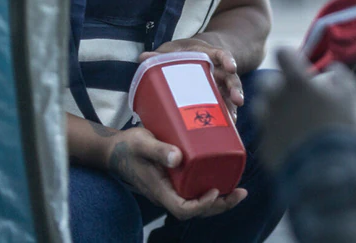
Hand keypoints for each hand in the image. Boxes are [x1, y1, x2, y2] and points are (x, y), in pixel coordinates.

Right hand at [104, 126, 246, 218]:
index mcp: (159, 190)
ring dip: (219, 200)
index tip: (215, 191)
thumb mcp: (142, 143)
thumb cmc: (128, 146)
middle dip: (220, 205)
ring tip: (238, 190)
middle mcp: (166, 194)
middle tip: (241, 192)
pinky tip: (223, 178)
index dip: (201, 205)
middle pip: (195, 211)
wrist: (114, 149)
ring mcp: (170, 189)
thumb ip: (159, 150)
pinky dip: (210, 189)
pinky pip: (193, 192)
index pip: (182, 209)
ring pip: (196, 203)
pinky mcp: (173, 182)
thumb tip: (178, 158)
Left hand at [141, 37, 242, 121]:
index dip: (228, 60)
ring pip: (230, 93)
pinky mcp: (217, 95)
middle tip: (237, 99)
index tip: (231, 67)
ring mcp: (219, 83)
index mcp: (209, 54)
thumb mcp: (171, 50)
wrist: (189, 54)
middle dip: (235, 88)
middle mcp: (218, 69)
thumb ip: (159, 54)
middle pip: (231, 77)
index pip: (222, 54)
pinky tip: (229, 125)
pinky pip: (224, 104)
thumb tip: (143, 57)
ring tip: (234, 119)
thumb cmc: (180, 52)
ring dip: (233, 105)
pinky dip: (226, 114)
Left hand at [252, 48, 355, 169]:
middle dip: (279, 84)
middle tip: (296, 96)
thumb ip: (341, 76)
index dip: (290, 56)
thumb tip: (332, 69)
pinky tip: (290, 139)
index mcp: (296, 82)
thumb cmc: (341, 129)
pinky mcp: (264, 143)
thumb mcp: (351, 96)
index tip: (298, 63)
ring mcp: (267, 122)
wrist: (327, 170)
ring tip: (290, 118)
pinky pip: (266, 131)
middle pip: (267, 81)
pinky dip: (275, 132)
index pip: (282, 53)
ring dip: (272, 107)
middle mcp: (275, 98)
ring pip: (261, 105)